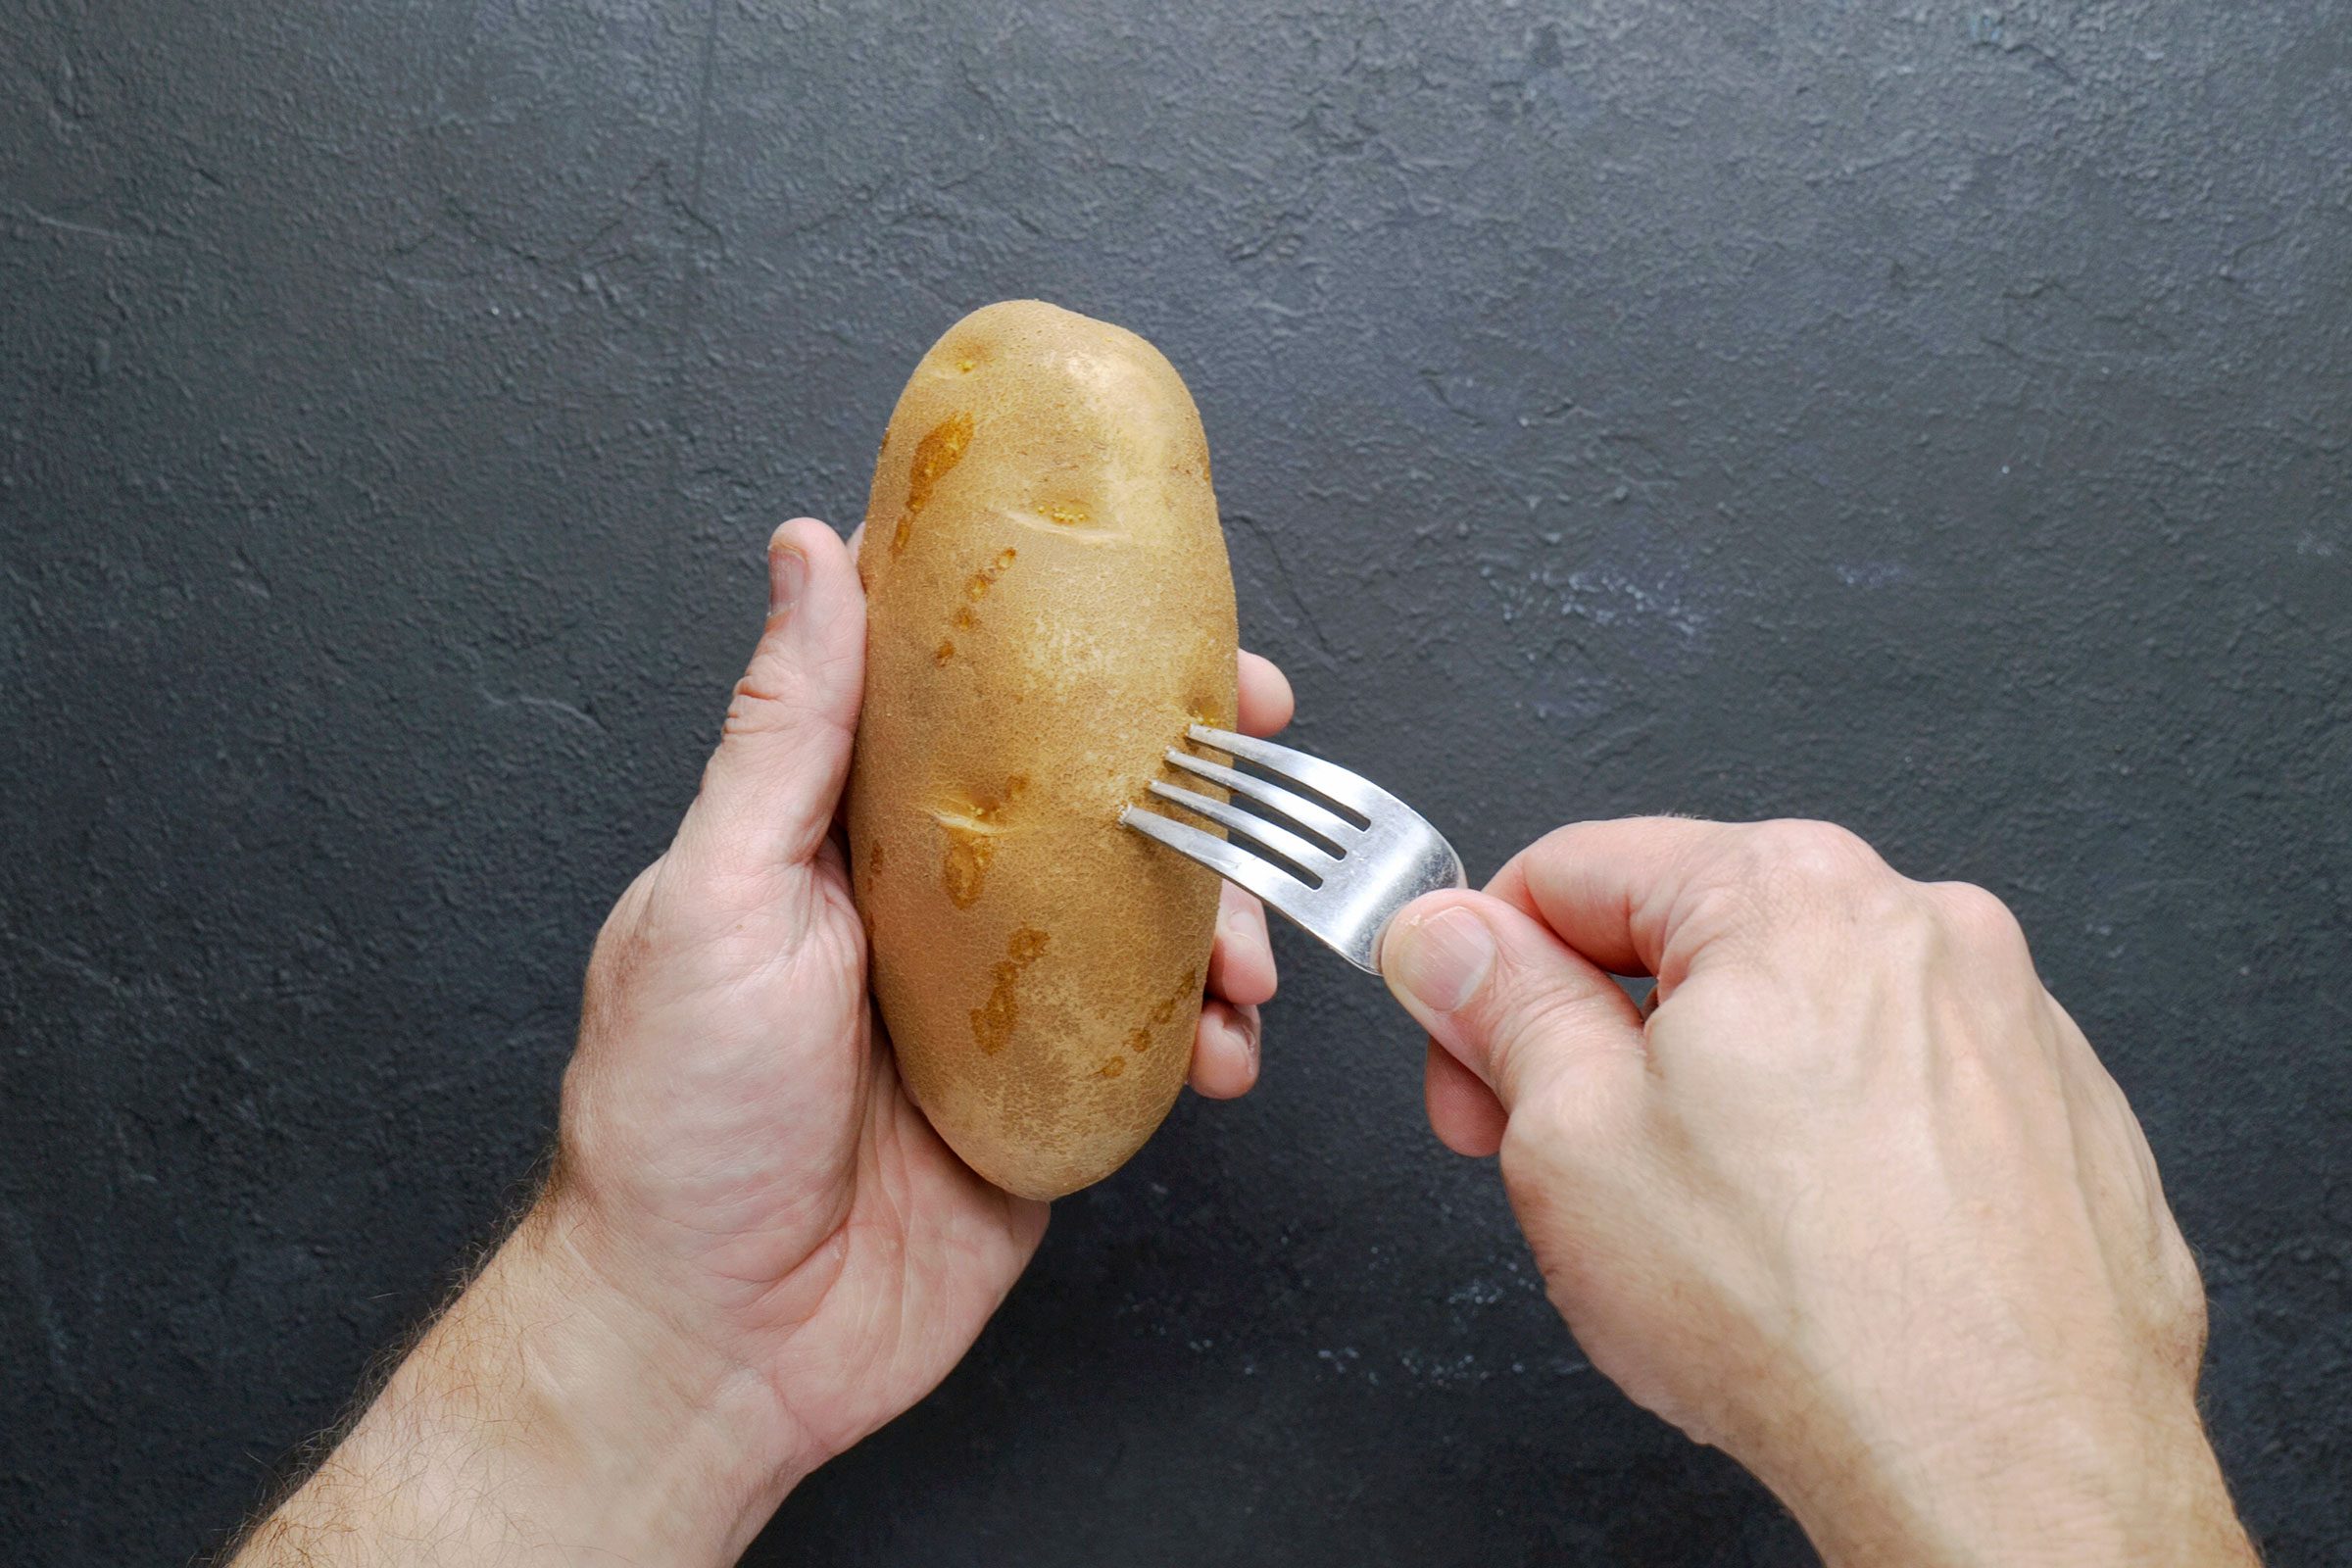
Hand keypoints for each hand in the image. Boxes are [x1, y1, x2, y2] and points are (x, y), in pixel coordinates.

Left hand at [232, 519, 1293, 1565]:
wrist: (717, 1340)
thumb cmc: (680, 1125)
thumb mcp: (722, 896)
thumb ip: (788, 731)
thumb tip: (808, 552)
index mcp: (845, 826)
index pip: (962, 684)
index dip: (1058, 624)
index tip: (1149, 593)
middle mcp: (934, 897)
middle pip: (1084, 786)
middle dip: (1187, 759)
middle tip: (1255, 740)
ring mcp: (1000, 998)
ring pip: (1145, 905)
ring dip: (1222, 905)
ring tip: (1245, 949)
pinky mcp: (1052, 1093)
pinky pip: (1159, 1035)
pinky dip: (1214, 1034)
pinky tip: (1226, 1050)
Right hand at [1380, 819, 2254, 1567]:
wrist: (2005, 1471)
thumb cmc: (1810, 1316)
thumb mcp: (1569, 1138)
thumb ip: (1497, 1003)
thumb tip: (1452, 942)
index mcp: (1790, 890)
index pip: (1574, 869)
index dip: (1482, 968)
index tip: (1464, 1049)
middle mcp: (1922, 927)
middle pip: (1693, 942)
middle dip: (1601, 1040)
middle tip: (1557, 1153)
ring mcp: (2011, 1025)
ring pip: (1803, 1023)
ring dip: (1722, 1098)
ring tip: (1701, 1230)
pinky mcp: (2064, 1123)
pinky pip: (1904, 1100)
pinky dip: (1838, 1153)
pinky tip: (1809, 1252)